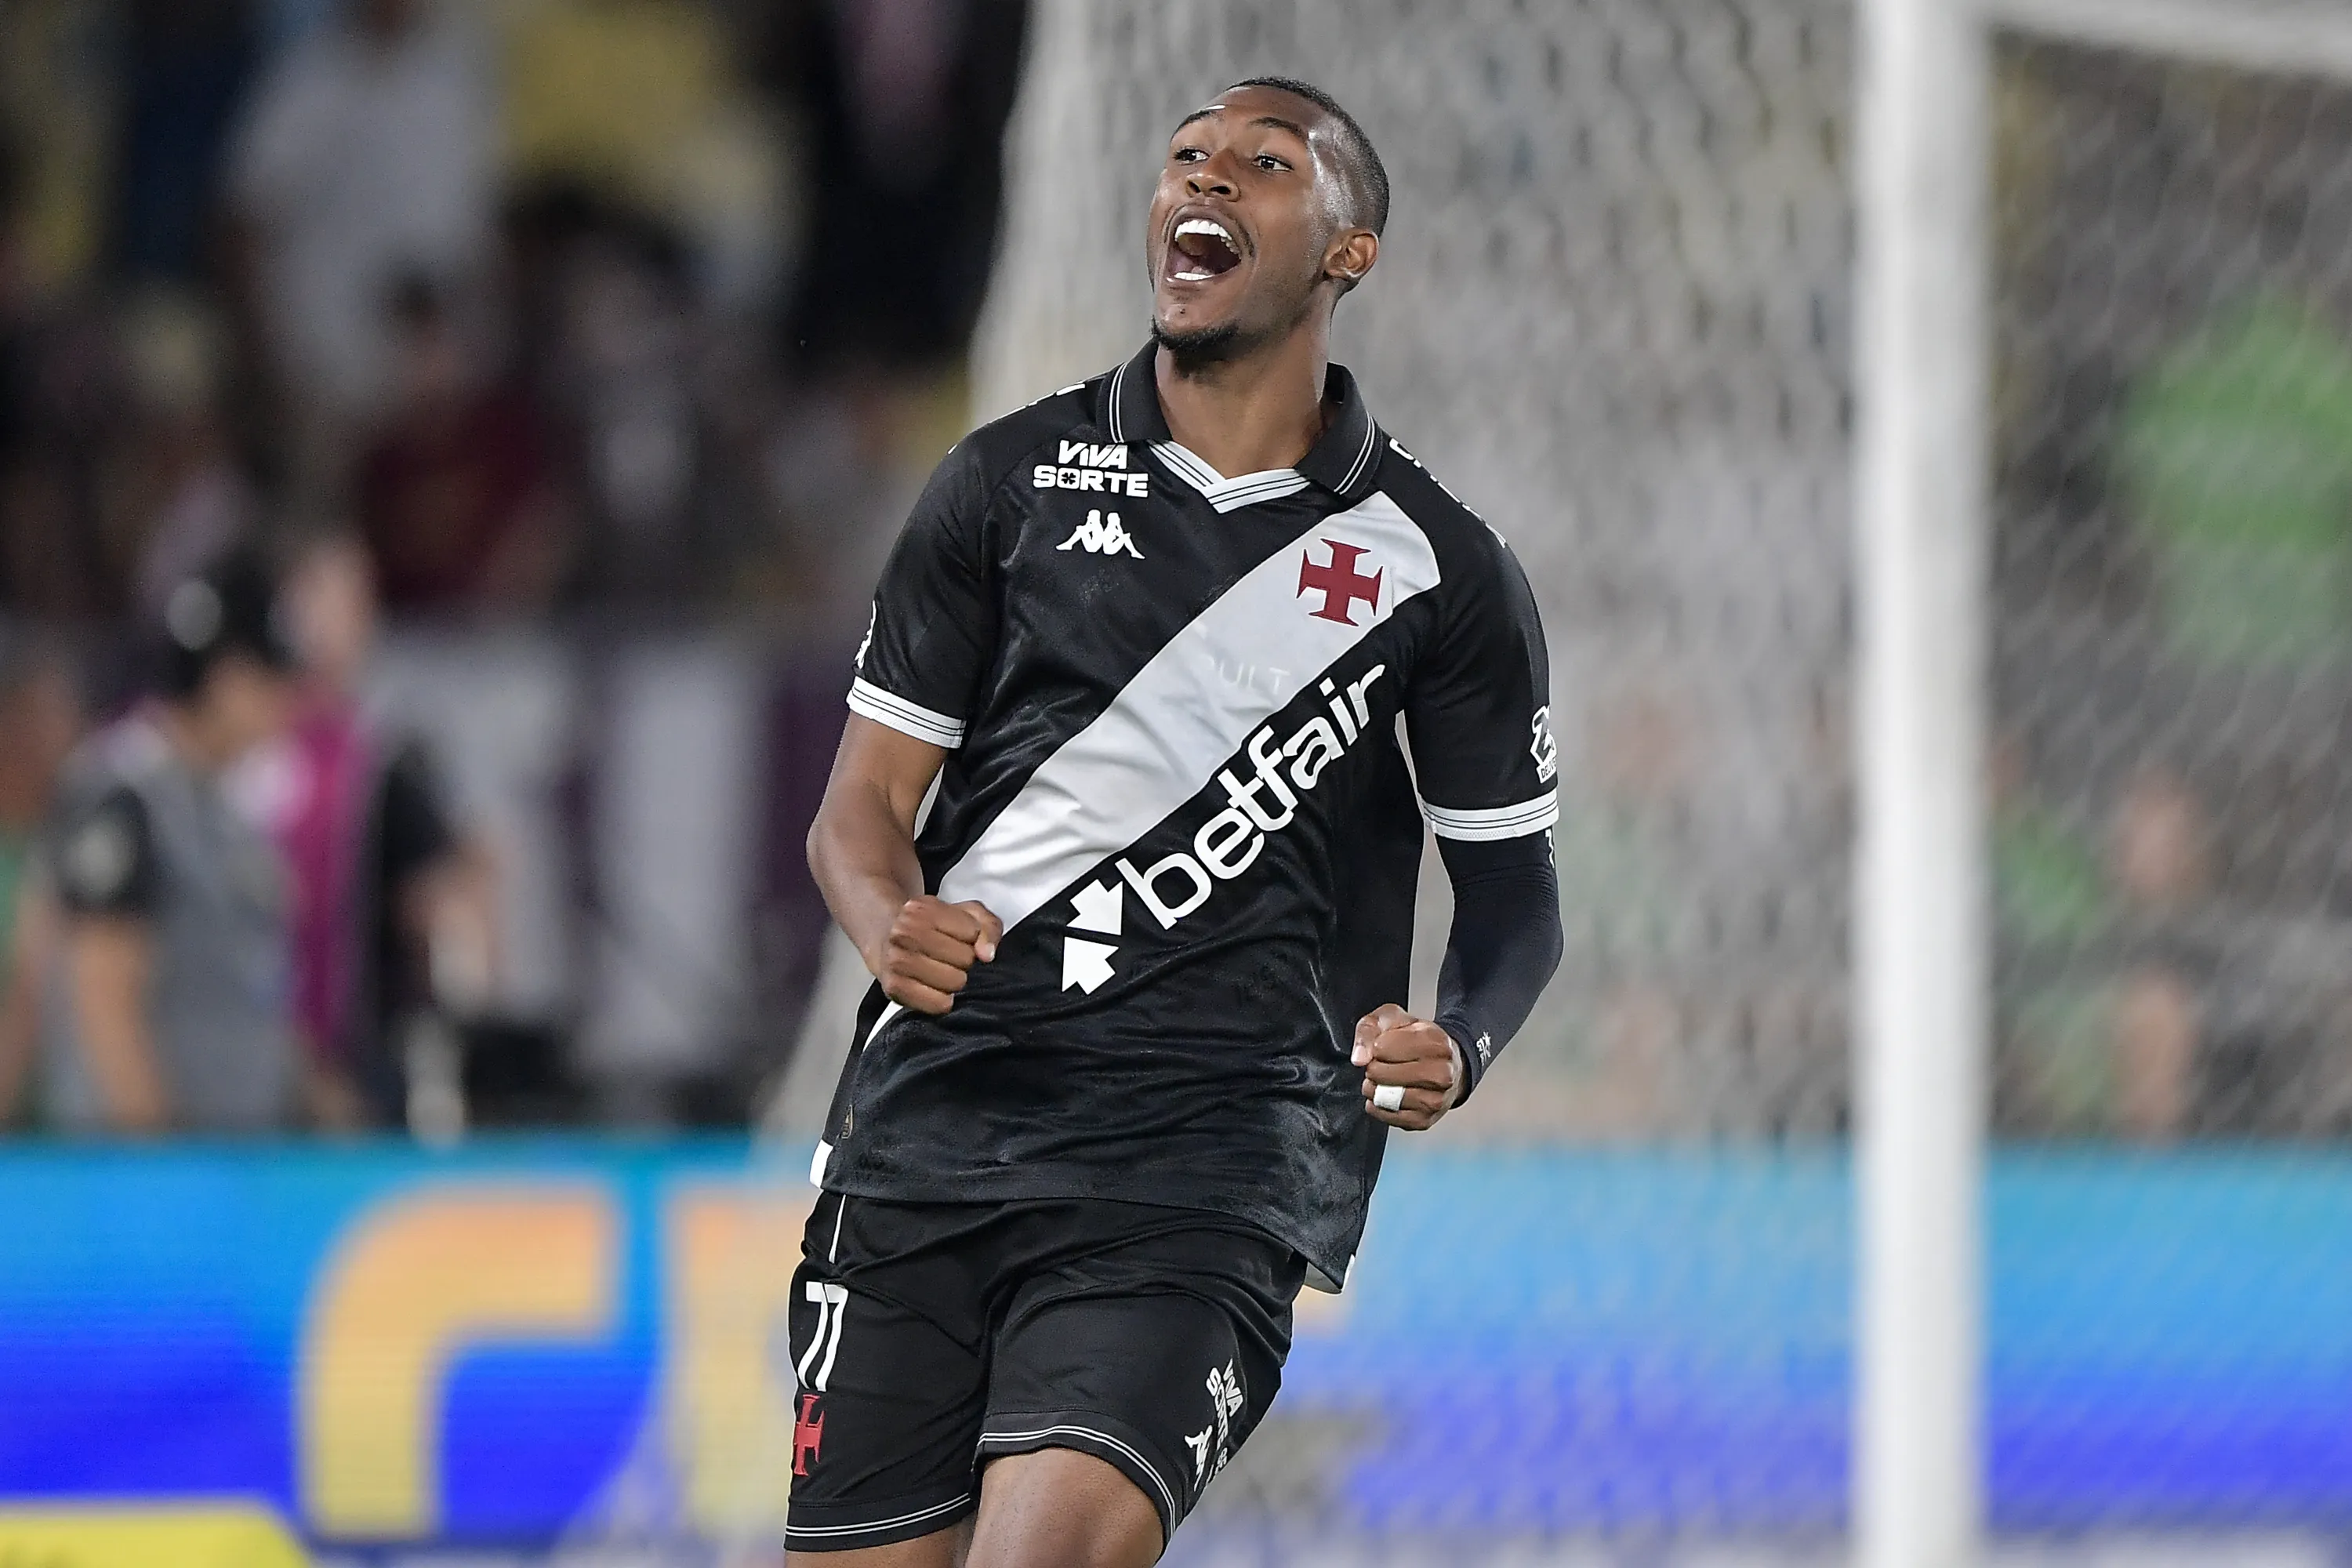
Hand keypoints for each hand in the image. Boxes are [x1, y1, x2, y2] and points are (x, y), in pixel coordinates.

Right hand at [871, 895, 1001, 1014]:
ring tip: (941, 969)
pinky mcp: (894, 988)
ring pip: (953, 983)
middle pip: (965, 959)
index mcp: (922, 910)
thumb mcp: (962, 913)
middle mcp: (904, 933)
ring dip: (954, 979)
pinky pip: (939, 1004)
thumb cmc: (927, 926)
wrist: (885, 936)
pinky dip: (943, 999)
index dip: (971, 937)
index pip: (973, 932)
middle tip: (948, 955)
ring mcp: (897, 961)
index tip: (957, 936)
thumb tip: (987, 954)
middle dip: (963, 959)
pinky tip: (934, 986)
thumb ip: (987, 926)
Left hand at [1353, 1003, 1462, 1130]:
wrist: (1446, 1064)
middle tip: (1383, 1064)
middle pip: (1381, 1074)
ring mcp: (1435, 1100)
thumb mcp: (1392, 1019)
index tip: (1386, 1046)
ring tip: (1384, 1079)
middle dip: (1373, 1068)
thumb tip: (1360, 1058)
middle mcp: (1442, 1073)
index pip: (1382, 1048)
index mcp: (1435, 1042)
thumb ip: (1369, 1029)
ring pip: (1383, 1097)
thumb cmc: (1418, 1040)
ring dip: (1374, 1088)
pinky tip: (1387, 1094)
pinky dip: (1378, 1106)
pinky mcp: (1424, 1121)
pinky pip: (1386, 1116)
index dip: (1376, 1046)